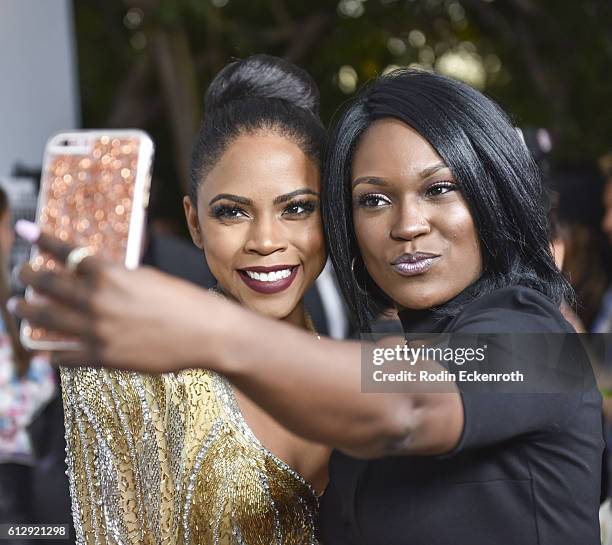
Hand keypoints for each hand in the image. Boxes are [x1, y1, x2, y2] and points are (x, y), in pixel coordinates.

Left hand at [10, 221, 231, 372]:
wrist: (206, 333)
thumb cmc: (184, 301)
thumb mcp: (147, 278)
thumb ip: (115, 278)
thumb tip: (92, 277)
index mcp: (110, 275)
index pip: (66, 253)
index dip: (42, 240)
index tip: (24, 231)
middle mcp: (97, 301)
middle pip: (48, 285)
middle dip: (28, 277)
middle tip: (21, 274)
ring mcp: (97, 331)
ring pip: (47, 320)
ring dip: (28, 311)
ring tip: (18, 306)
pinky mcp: (103, 358)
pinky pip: (65, 355)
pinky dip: (52, 352)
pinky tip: (44, 351)